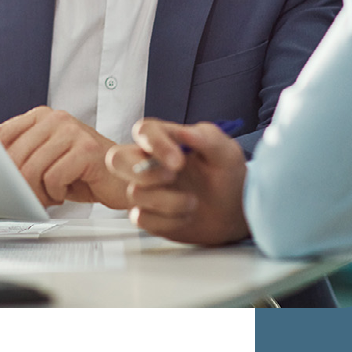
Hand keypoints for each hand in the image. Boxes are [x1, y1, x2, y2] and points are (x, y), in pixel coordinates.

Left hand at [0, 107, 127, 208]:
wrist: (123, 177)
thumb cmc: (82, 173)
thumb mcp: (45, 160)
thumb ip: (20, 156)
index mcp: (41, 116)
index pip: (0, 135)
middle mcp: (56, 118)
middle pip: (14, 156)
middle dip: (17, 185)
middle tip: (30, 197)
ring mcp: (73, 131)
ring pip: (32, 169)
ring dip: (38, 192)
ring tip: (51, 195)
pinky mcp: (86, 150)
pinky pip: (53, 178)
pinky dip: (57, 193)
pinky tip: (67, 192)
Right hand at [105, 119, 250, 245]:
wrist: (235, 212)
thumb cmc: (228, 175)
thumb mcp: (226, 152)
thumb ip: (208, 138)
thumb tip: (186, 131)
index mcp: (166, 139)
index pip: (144, 130)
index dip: (155, 144)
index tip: (178, 161)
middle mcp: (149, 162)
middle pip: (117, 159)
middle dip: (141, 172)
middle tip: (172, 177)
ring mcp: (146, 189)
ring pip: (134, 193)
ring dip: (168, 201)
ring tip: (193, 202)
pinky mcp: (147, 214)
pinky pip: (140, 218)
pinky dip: (166, 220)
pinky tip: (185, 216)